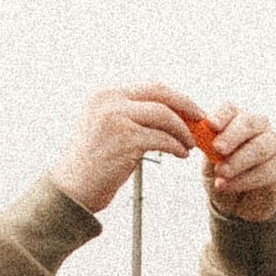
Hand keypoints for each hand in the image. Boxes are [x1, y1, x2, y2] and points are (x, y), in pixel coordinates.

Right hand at [50, 84, 202, 216]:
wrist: (73, 188)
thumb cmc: (94, 163)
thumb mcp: (107, 127)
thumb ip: (131, 114)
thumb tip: (168, 111)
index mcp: (104, 93)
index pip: (150, 87)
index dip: (176, 98)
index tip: (192, 110)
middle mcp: (109, 100)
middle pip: (161, 94)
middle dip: (186, 106)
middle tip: (202, 121)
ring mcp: (116, 117)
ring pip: (165, 116)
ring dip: (183, 131)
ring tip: (190, 144)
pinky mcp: (126, 138)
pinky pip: (163, 139)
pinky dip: (177, 146)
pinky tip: (181, 154)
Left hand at [193, 101, 275, 223]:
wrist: (235, 202)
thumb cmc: (220, 172)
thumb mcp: (207, 158)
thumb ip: (205, 144)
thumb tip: (194, 133)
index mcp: (236, 120)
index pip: (230, 110)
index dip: (221, 116)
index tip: (211, 125)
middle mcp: (259, 129)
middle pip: (250, 123)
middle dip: (233, 135)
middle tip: (217, 148)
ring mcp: (272, 148)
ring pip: (260, 148)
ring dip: (238, 161)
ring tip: (220, 173)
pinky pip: (265, 172)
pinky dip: (243, 180)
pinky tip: (227, 186)